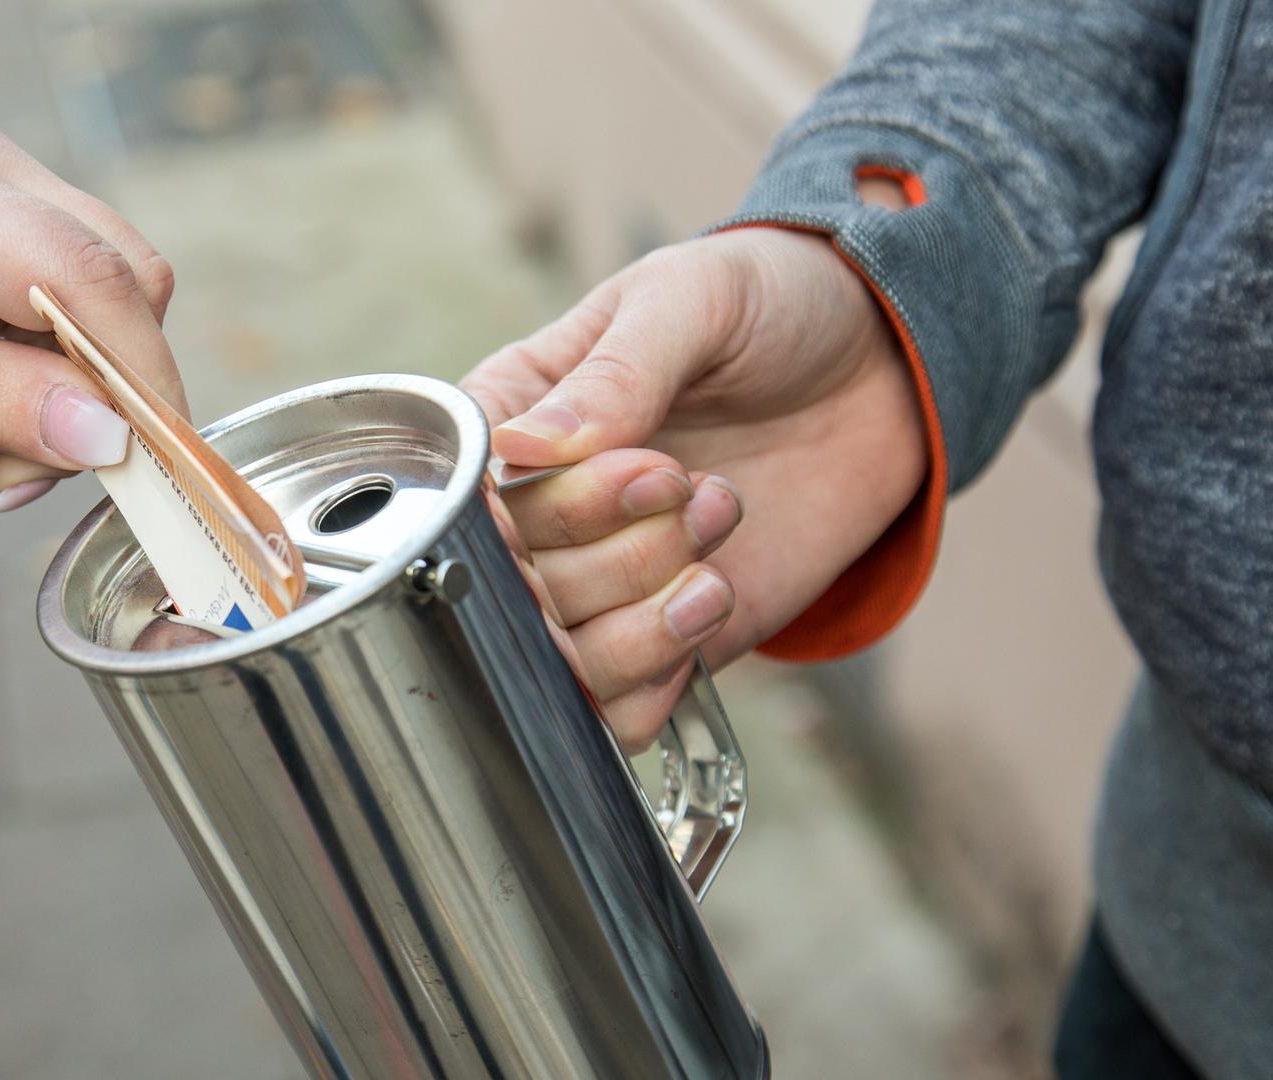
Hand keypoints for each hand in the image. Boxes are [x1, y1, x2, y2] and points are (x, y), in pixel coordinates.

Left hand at [0, 103, 180, 510]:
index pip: (82, 276)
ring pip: (106, 287)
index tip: (140, 476)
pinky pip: (70, 289)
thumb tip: (108, 435)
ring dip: (67, 387)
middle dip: (99, 394)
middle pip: (118, 275)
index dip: (134, 380)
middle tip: (5, 479)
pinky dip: (42, 363)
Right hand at [464, 229, 925, 736]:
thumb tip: (524, 445)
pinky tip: (716, 597)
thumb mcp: (692, 300)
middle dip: (607, 548)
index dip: (532, 509)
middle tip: (686, 479)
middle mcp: (539, 516)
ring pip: (557, 664)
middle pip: (507, 590)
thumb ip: (616, 372)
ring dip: (642, 613)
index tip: (631, 467)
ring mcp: (598, 585)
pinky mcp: (662, 638)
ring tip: (720, 520)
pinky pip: (618, 711)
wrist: (885, 365)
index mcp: (513, 422)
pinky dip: (658, 677)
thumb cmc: (768, 305)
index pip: (459, 505)